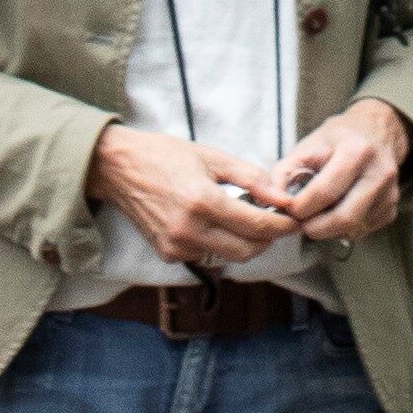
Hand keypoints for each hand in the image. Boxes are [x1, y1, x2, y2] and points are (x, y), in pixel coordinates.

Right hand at [88, 121, 305, 270]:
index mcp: (203, 201)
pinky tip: (212, 224)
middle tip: (272, 221)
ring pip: (229, 257)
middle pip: (248, 250)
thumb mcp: (212, 157)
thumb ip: (251, 178)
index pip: (257, 226)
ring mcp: (177, 246)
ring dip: (244, 242)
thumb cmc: (164, 155)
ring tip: (242, 219)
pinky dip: (218, 244)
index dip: (282, 225)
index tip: (294, 220)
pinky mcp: (168, 254)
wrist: (117, 167)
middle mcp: (190, 230)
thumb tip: (282, 198)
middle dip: (267, 238)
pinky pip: (207, 256)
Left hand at [270, 99, 410, 244]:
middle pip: (345, 217)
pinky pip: (364, 229)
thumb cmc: (337, 139)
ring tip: (317, 215)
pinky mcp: (392, 208)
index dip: (302, 207)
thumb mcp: (307, 146)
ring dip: (330, 229)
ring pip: (355, 228)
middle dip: (317, 227)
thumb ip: (284, 172)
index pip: (326, 191)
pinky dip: (345, 228)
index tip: (290, 210)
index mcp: (356, 150)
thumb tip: (274, 201)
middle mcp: (379, 172)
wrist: (376, 132)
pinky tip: (337, 211)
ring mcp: (389, 192)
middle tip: (301, 224)